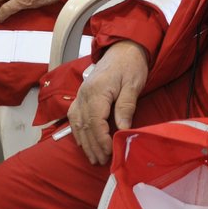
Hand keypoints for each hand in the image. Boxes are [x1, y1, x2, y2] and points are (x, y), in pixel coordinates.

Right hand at [68, 41, 149, 164]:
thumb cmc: (130, 64)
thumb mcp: (133, 85)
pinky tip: (83, 142)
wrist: (123, 47)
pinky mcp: (81, 95)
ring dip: (84, 142)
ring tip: (93, 158)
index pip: (95, 122)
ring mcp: (80, 94)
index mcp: (97, 91)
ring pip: (77, 123)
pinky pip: (74, 116)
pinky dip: (78, 131)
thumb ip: (126, 107)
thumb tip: (122, 129)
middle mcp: (84, 94)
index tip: (110, 152)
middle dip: (93, 146)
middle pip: (85, 125)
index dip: (101, 140)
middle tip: (102, 161)